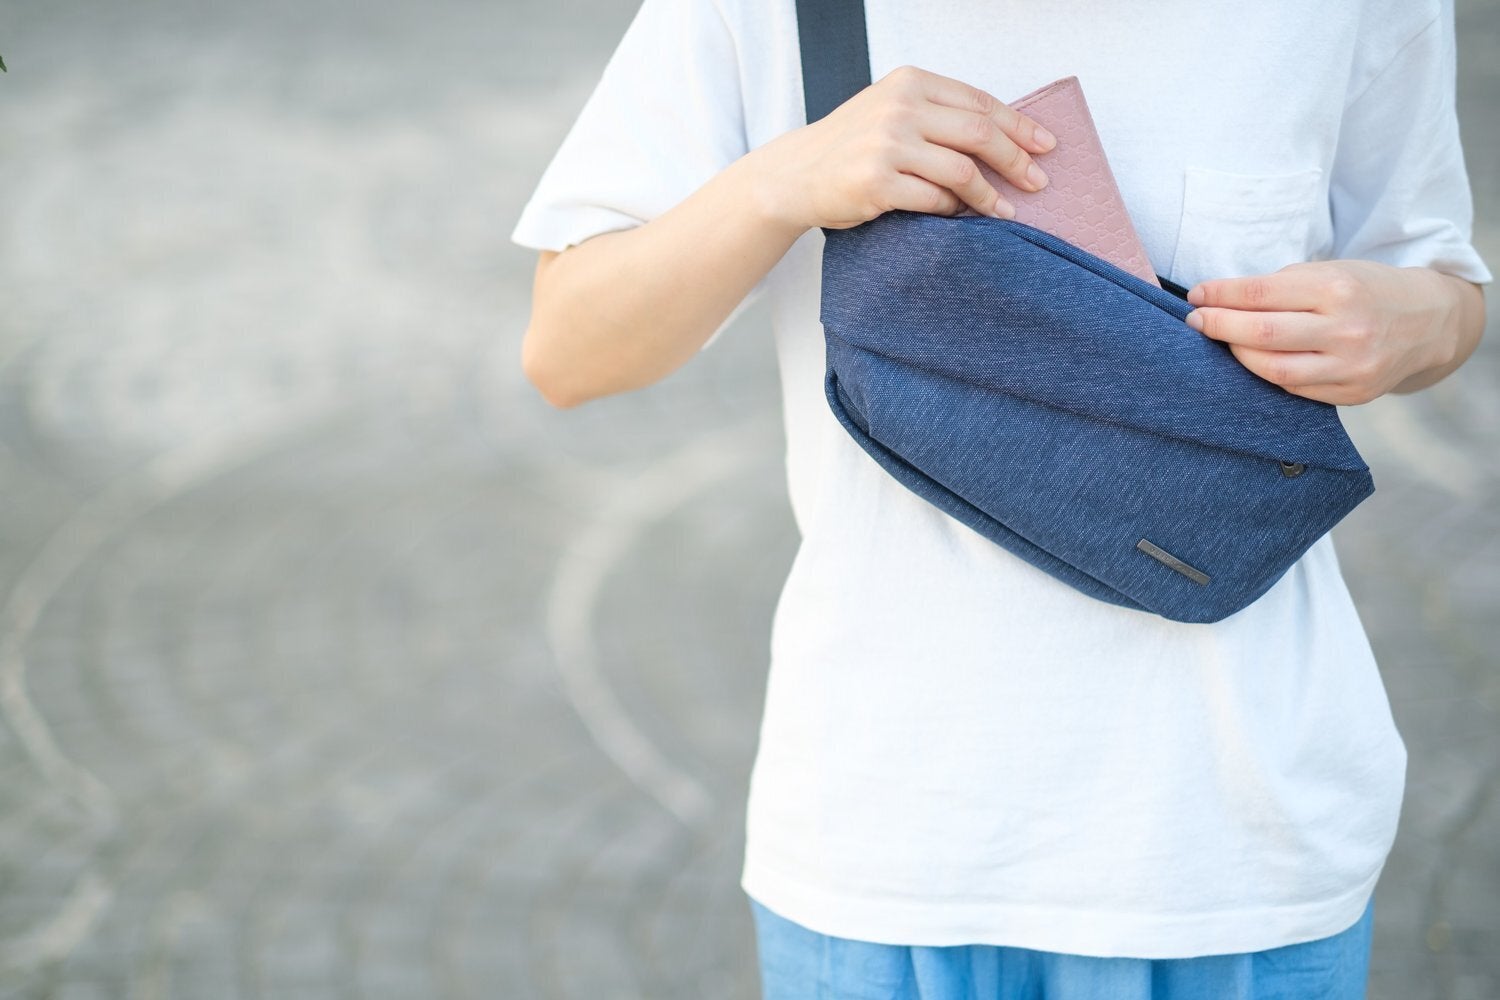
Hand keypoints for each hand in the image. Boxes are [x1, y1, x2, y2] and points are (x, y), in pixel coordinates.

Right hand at [747, 65, 1055, 231]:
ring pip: (962, 170)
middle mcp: (899, 108)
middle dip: (1016, 160)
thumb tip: (1005, 137)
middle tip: (1037, 182)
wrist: (795, 174)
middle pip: (980, 133)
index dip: (1019, 125)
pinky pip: (934, 200)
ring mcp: (887, 145)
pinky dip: (955, 211)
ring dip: (990, 195)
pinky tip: (963, 218)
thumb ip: (938, 115)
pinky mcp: (877, 183)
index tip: (1046, 145)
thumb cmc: (850, 147)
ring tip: (1006, 210)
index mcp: (909, 83)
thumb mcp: (891, 111)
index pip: (979, 102)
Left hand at [1183, 260, 1460, 404]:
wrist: (1428, 322)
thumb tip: (1217, 299)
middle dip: (1218, 326)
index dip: (1220, 295)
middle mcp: (1347, 329)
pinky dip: (1265, 375)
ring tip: (1221, 342)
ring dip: (1236, 355)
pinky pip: (1293, 389)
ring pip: (1272, 370)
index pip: (1261, 293)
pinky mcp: (1353, 393)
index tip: (1195, 295)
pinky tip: (1253, 362)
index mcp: (1338, 289)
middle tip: (1195, 320)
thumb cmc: (1365, 290)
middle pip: (1261, 334)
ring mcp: (1351, 367)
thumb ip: (1280, 286)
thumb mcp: (1330, 271)